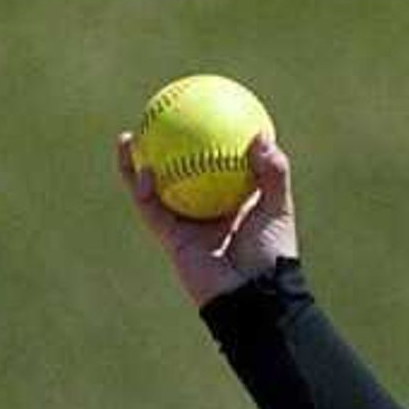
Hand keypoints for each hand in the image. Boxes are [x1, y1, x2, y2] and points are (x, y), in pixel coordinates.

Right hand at [114, 126, 296, 308]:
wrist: (254, 296)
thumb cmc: (271, 255)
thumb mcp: (278, 209)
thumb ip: (273, 174)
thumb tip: (262, 136)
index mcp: (233, 201)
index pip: (218, 165)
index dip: (209, 141)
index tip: (203, 112)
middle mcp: (207, 210)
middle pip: (180, 171)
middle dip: (166, 147)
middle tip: (159, 118)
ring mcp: (185, 223)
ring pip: (155, 186)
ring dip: (139, 162)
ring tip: (130, 135)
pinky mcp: (169, 237)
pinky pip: (149, 206)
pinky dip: (140, 184)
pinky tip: (138, 161)